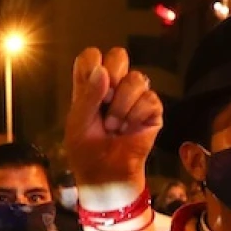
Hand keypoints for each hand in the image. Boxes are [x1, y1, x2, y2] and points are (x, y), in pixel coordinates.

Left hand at [66, 48, 162, 210]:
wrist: (105, 175)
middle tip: (105, 101)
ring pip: (135, 78)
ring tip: (114, 127)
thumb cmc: (86, 151)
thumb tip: (103, 70)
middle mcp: (113, 86)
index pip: (91, 57)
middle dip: (112, 77)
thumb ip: (88, 95)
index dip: (91, 65)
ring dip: (121, 107)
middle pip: (118, 55)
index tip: (89, 88)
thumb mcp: (78, 123)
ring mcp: (135, 97)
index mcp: (90, 86)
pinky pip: (149, 99)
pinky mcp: (152, 110)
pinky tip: (128, 131)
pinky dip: (135, 117)